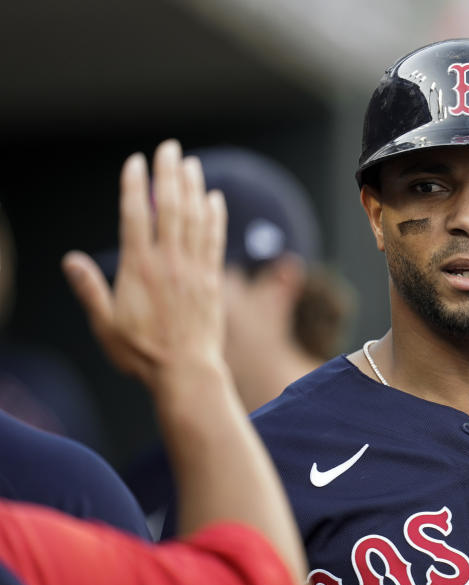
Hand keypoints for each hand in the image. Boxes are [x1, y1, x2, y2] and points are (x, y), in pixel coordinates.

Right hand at [62, 140, 227, 392]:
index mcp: (139, 269)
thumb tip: (71, 261)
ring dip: (194, 188)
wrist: (186, 372)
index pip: (136, 216)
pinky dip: (215, 216)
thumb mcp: (105, 324)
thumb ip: (90, 290)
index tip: (136, 162)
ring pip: (195, 219)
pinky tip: (214, 199)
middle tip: (170, 147)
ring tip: (191, 163)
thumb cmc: (141, 353)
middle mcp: (169, 262)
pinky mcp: (212, 280)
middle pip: (170, 208)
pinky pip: (214, 240)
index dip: (136, 185)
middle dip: (169, 174)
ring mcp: (194, 269)